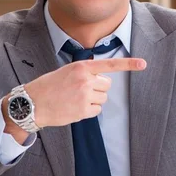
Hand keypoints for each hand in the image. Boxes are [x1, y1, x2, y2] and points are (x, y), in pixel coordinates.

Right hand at [3, 58, 145, 141]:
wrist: (31, 103)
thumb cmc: (48, 86)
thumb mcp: (66, 71)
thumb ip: (84, 72)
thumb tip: (101, 77)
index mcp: (81, 67)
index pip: (109, 64)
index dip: (129, 64)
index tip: (143, 64)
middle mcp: (85, 79)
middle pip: (107, 85)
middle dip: (98, 88)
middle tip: (80, 91)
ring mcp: (85, 95)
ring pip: (103, 98)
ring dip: (93, 100)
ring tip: (74, 99)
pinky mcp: (84, 110)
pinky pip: (97, 110)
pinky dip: (89, 111)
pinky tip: (74, 108)